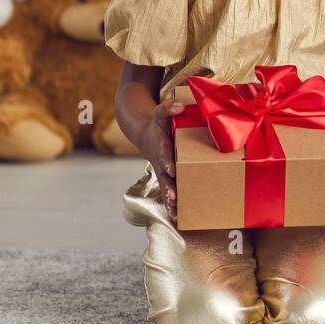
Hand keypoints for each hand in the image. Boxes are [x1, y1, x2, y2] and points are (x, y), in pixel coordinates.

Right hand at [138, 92, 185, 219]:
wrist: (145, 136)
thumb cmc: (158, 125)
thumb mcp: (160, 114)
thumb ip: (168, 109)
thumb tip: (179, 105)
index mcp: (160, 146)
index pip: (164, 153)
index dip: (167, 160)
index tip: (171, 168)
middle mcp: (160, 162)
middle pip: (164, 176)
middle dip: (169, 186)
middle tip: (174, 197)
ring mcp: (162, 172)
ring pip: (166, 188)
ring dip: (170, 201)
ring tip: (176, 214)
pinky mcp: (166, 178)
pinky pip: (169, 192)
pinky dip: (172, 205)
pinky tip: (178, 218)